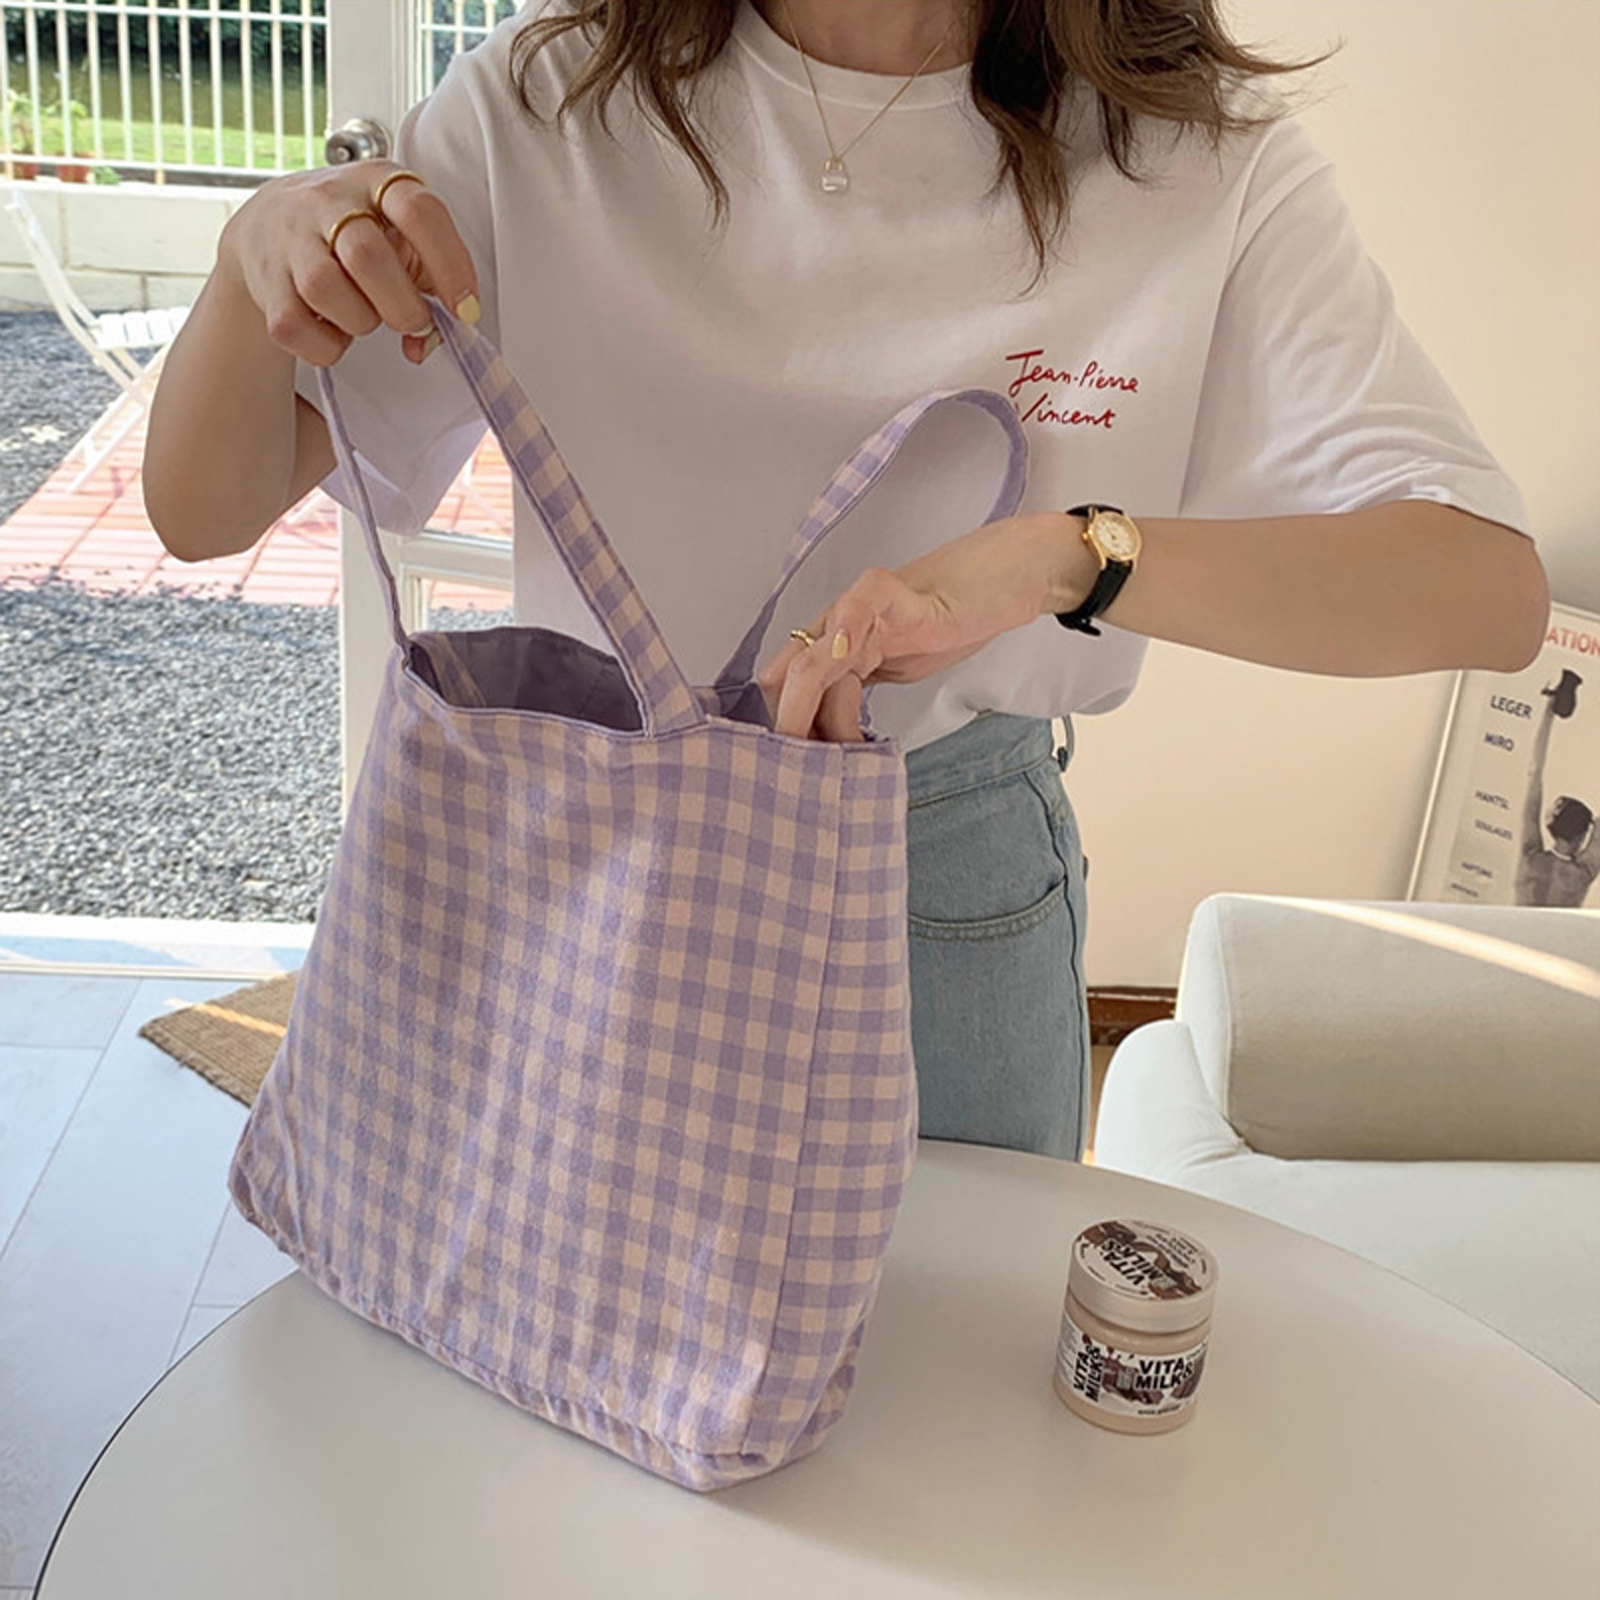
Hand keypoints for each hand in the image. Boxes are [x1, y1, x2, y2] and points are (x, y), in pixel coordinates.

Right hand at [216, 159, 480, 369]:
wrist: (264, 229)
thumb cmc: (350, 235)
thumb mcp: (397, 234)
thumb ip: (428, 280)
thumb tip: (430, 341)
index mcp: (376, 182)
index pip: (418, 211)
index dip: (450, 265)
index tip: (465, 309)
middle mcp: (328, 200)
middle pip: (368, 257)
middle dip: (402, 307)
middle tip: (412, 322)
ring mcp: (289, 237)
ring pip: (326, 290)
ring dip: (359, 322)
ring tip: (362, 317)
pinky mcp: (264, 280)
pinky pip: (296, 327)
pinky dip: (325, 346)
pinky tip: (331, 329)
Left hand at [755, 512, 1090, 740]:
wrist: (1002, 577)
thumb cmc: (950, 621)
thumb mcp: (894, 668)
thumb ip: (859, 693)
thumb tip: (832, 744)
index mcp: (836, 645)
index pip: (787, 687)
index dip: (789, 727)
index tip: (798, 770)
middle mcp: (840, 625)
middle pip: (791, 679)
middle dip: (793, 728)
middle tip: (803, 774)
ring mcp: (866, 610)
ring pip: (815, 655)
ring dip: (812, 706)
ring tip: (834, 747)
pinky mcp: (900, 593)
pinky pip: (863, 602)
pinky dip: (848, 626)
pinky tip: (847, 652)